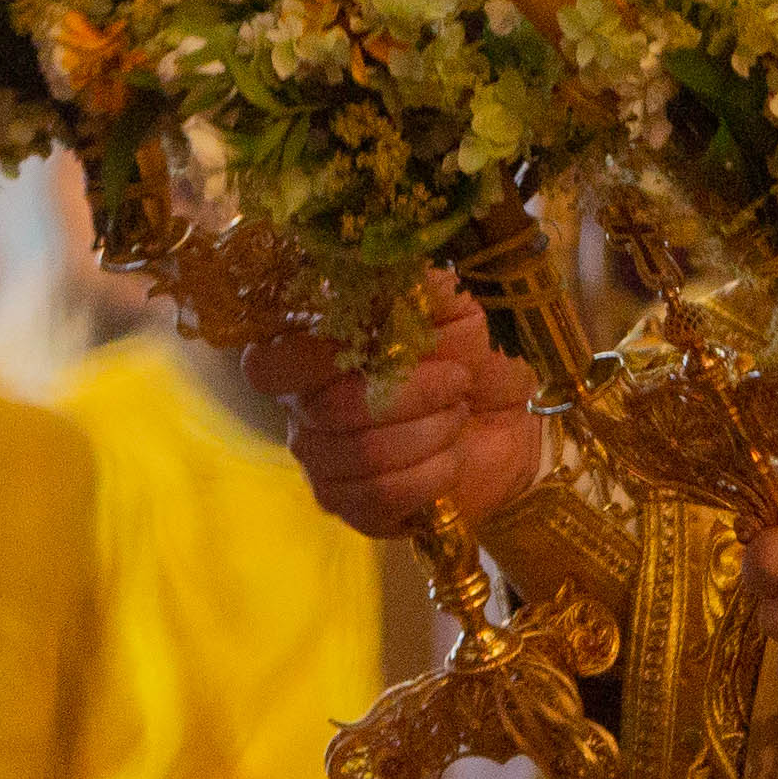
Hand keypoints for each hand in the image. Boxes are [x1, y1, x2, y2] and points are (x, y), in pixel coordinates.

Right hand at [246, 274, 546, 540]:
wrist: (509, 423)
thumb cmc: (472, 358)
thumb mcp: (456, 311)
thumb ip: (422, 287)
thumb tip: (396, 267)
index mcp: (315, 358)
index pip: (267, 365)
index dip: (306, 357)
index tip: (369, 344)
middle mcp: (306, 415)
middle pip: (328, 411)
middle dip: (409, 393)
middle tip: (457, 380)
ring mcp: (326, 468)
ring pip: (362, 455)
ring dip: (429, 432)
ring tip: (457, 415)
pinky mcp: (356, 511)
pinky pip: (381, 497)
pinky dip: (431, 474)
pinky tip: (451, 459)